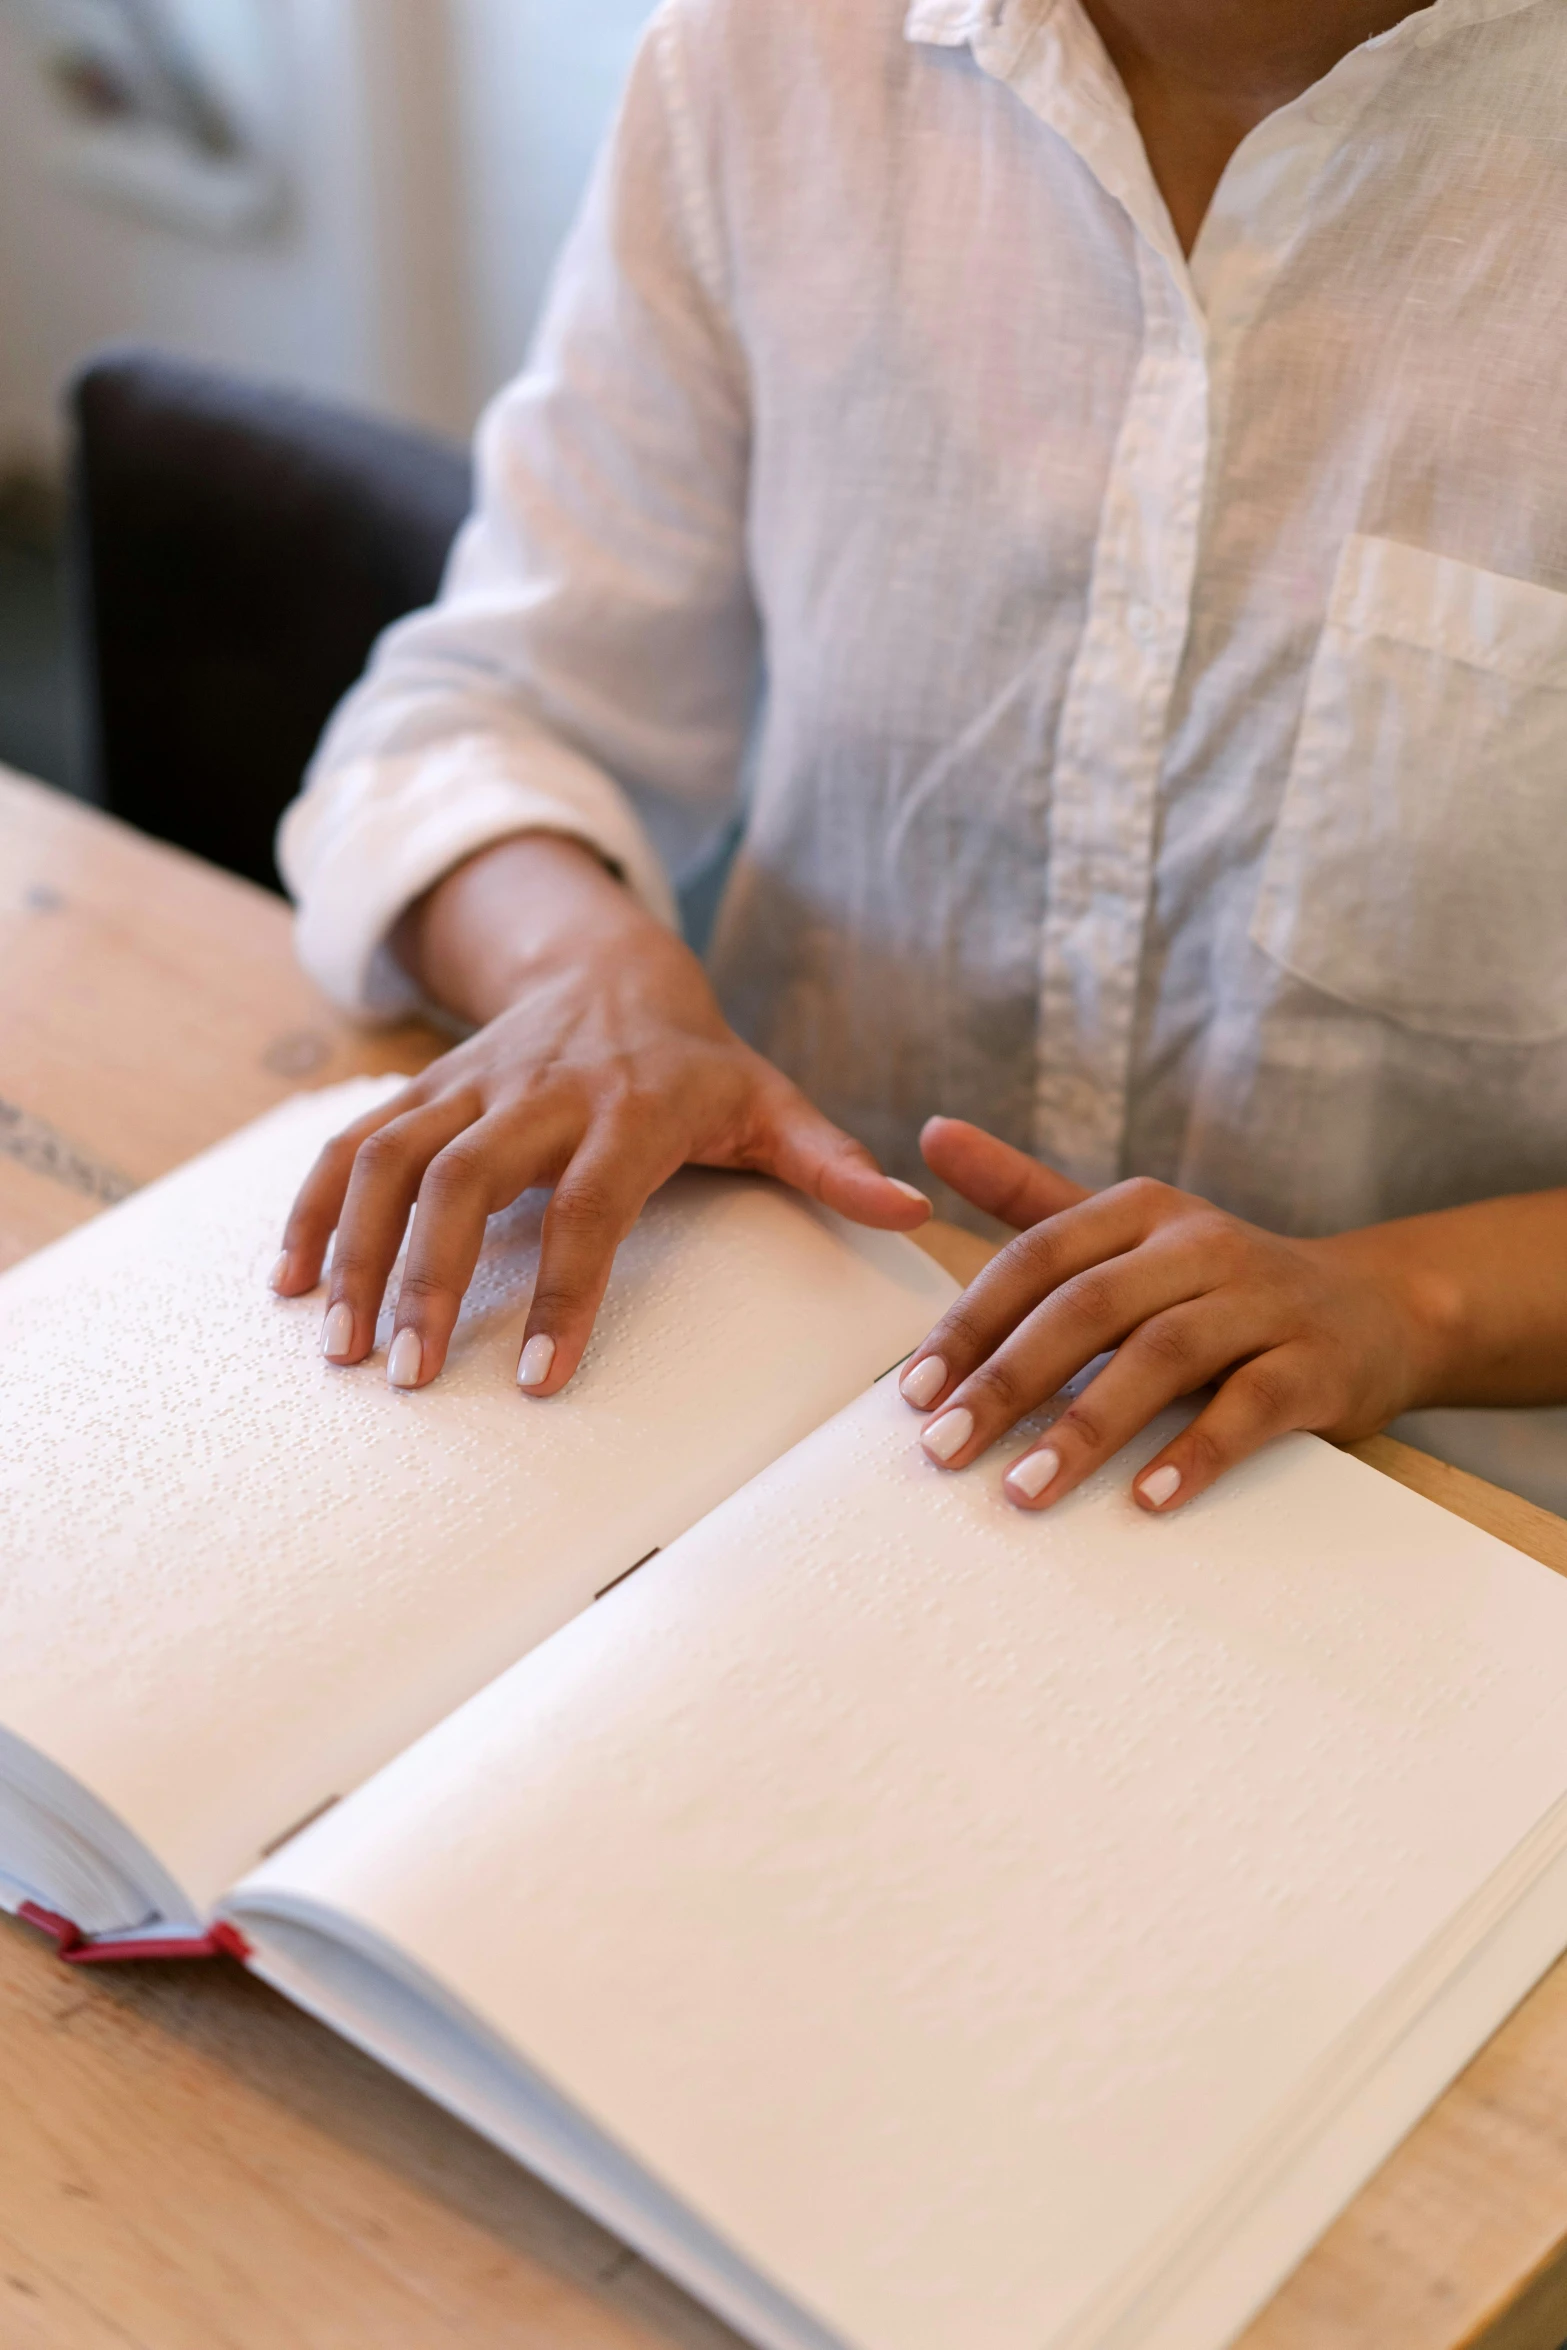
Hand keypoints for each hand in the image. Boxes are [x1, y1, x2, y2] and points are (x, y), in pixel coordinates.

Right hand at [273, 834, 929, 1391]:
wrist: (609, 965)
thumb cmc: (698, 1062)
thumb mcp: (773, 1100)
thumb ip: (831, 1161)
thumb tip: (912, 1212)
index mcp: (630, 1106)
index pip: (592, 1203)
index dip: (568, 1289)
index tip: (543, 1380)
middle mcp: (539, 1091)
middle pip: (468, 1177)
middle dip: (434, 1276)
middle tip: (413, 1375)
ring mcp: (469, 1086)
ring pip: (393, 1158)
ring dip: (355, 1249)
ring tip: (341, 1349)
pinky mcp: (422, 1089)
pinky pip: (351, 1144)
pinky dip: (312, 1209)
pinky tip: (289, 1285)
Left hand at [897, 1118, 1454, 1513]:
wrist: (1377, 1310)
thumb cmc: (1220, 1282)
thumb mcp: (1129, 1229)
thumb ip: (1027, 1192)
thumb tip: (932, 1131)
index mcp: (1141, 1210)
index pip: (1038, 1256)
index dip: (972, 1324)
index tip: (915, 1393)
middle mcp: (1200, 1244)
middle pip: (1089, 1306)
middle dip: (1009, 1381)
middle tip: (945, 1449)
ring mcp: (1263, 1301)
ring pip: (1164, 1356)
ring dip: (1088, 1426)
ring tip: (1026, 1488)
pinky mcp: (1317, 1365)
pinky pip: (1251, 1406)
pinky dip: (1195, 1451)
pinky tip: (1145, 1498)